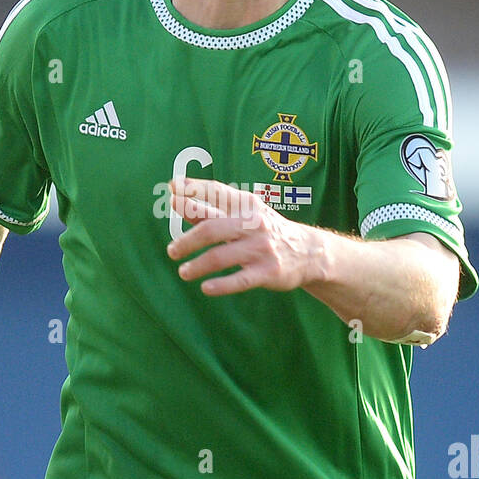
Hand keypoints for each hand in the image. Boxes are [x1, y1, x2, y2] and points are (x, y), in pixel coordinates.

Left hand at [166, 177, 323, 295]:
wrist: (307, 252)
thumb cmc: (265, 230)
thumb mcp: (243, 214)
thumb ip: (209, 209)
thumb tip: (176, 198)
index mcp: (246, 205)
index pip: (216, 192)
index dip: (193, 190)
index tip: (171, 190)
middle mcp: (254, 223)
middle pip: (211, 229)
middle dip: (187, 241)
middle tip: (172, 251)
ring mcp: (261, 248)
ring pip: (221, 257)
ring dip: (197, 266)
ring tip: (184, 272)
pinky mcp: (268, 272)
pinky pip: (239, 280)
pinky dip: (220, 285)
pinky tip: (206, 288)